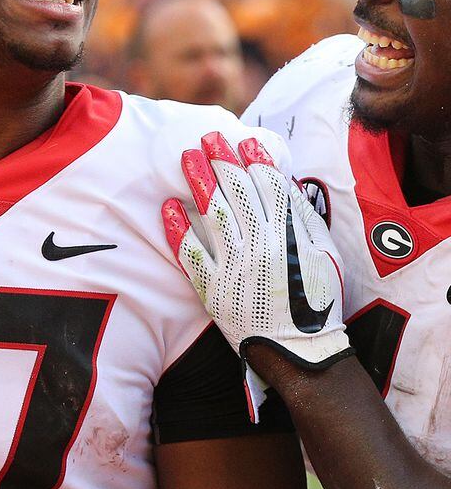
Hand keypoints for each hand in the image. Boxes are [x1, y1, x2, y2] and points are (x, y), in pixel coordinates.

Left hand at [162, 131, 352, 413]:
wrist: (299, 351)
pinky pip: (192, 256)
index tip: (240, 140)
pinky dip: (179, 231)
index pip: (268, 186)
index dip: (252, 160)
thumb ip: (302, 219)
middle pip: (238, 193)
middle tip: (207, 137)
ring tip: (187, 158)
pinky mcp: (214, 290)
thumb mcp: (321, 255)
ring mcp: (236, 267)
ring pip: (215, 216)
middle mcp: (262, 246)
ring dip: (200, 183)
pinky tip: (168, 208)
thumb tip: (282, 183)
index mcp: (290, 235)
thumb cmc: (314, 302)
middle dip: (222, 161)